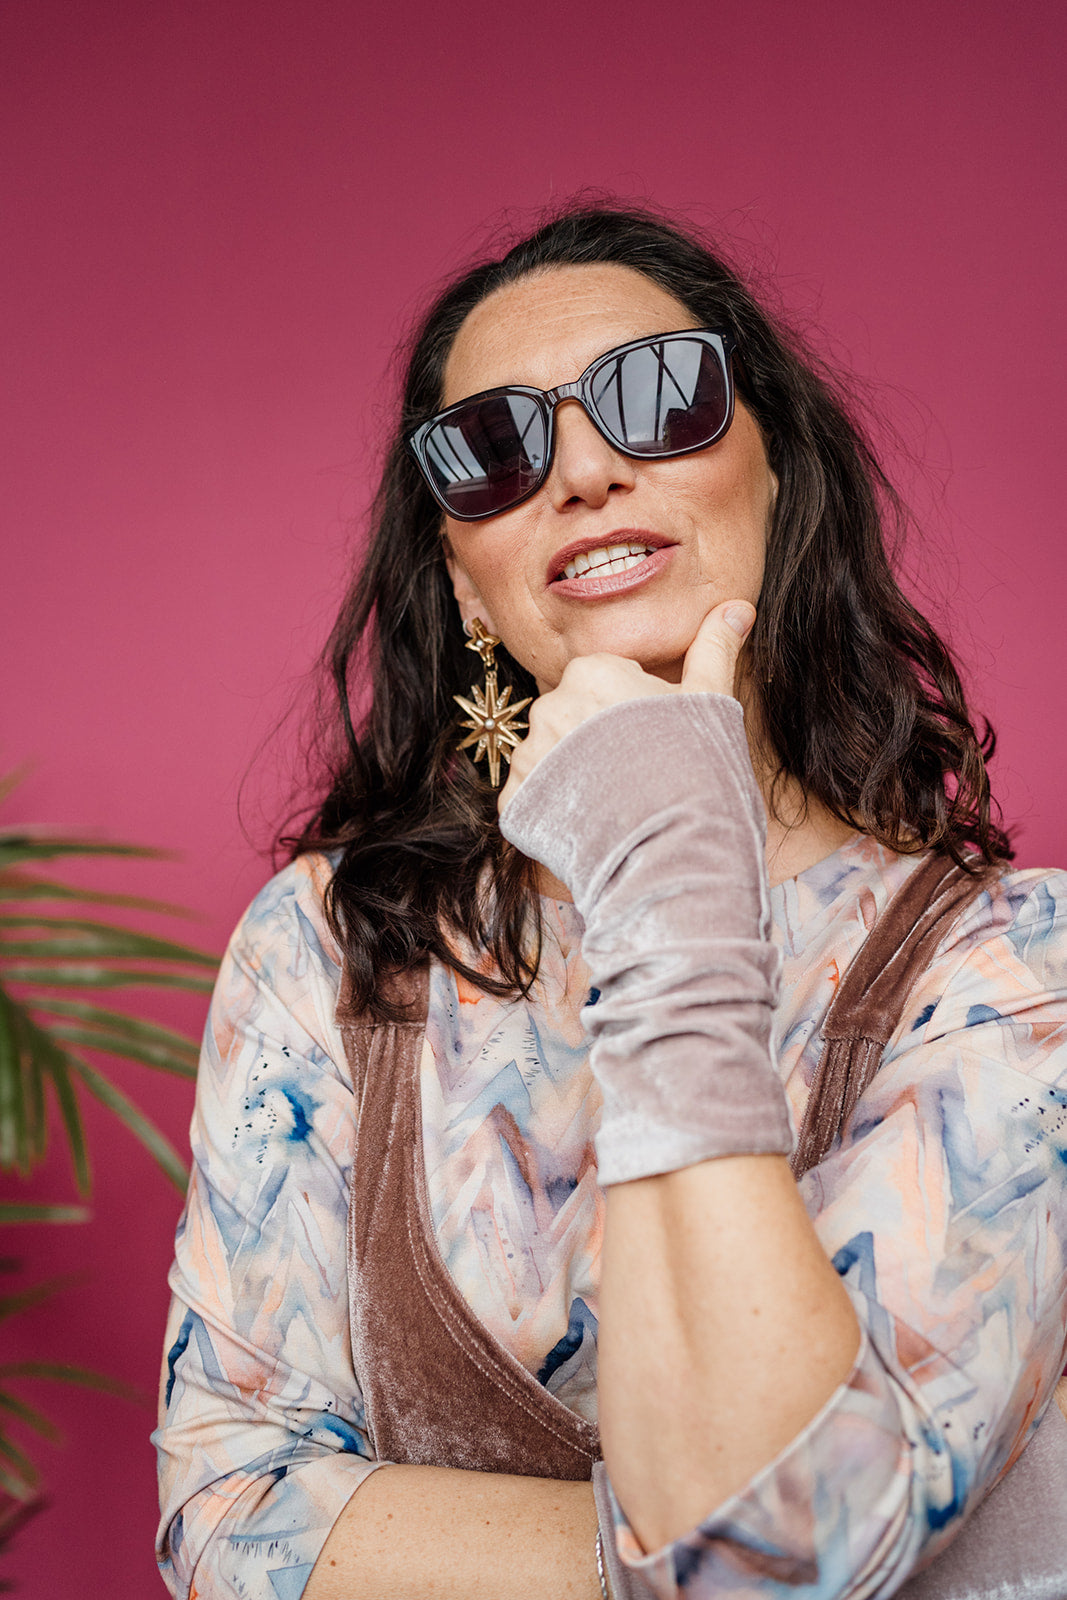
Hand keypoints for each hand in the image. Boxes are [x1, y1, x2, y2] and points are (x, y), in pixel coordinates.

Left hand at [498, 600, 755, 812]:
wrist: (675, 850)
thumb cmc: (699, 770)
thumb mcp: (712, 702)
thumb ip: (714, 649)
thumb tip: (737, 607)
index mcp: (590, 671)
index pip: (602, 685)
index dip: (631, 715)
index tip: (654, 741)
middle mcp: (547, 705)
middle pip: (571, 720)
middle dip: (595, 744)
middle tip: (636, 776)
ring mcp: (527, 756)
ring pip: (549, 760)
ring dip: (572, 779)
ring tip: (615, 805)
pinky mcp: (515, 802)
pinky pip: (531, 799)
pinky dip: (555, 812)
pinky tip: (591, 825)